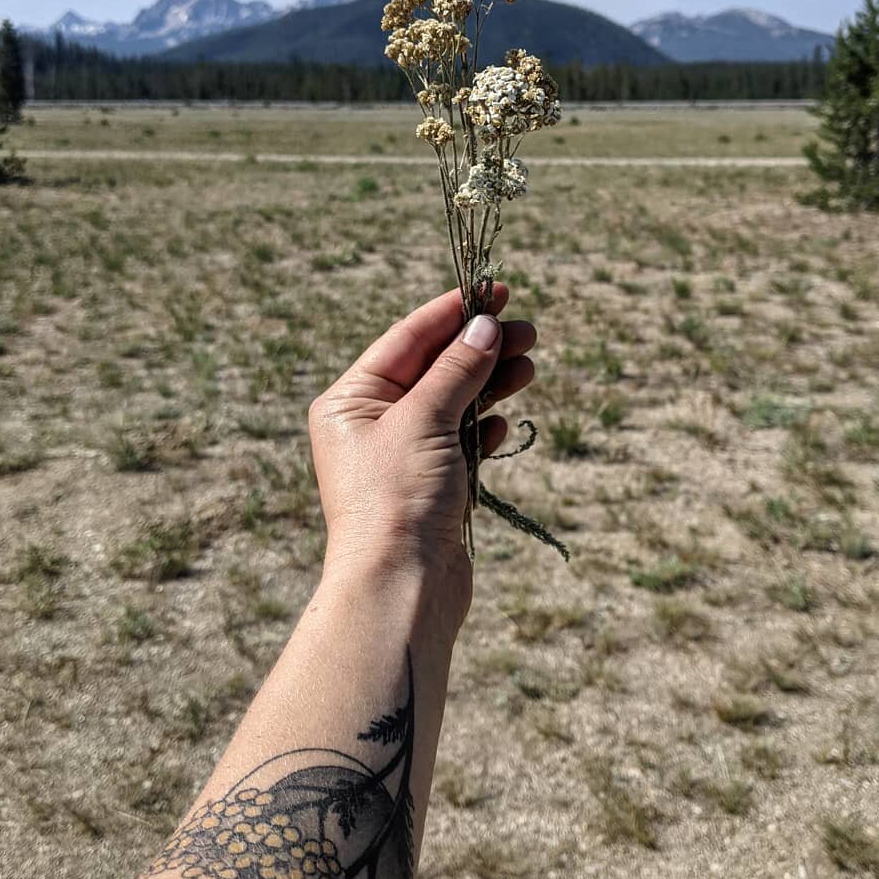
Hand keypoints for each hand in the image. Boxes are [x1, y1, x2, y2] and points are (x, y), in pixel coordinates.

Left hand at [307, 284, 535, 601]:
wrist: (401, 589)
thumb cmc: (397, 500)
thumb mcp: (425, 421)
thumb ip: (457, 369)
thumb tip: (485, 325)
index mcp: (350, 401)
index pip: (407, 339)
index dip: (452, 311)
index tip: (496, 289)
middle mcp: (371, 425)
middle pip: (433, 369)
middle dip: (479, 347)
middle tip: (528, 330)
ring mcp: (403, 458)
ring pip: (453, 404)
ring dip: (490, 383)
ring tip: (529, 364)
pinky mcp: (431, 488)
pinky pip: (461, 444)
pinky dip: (483, 428)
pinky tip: (503, 421)